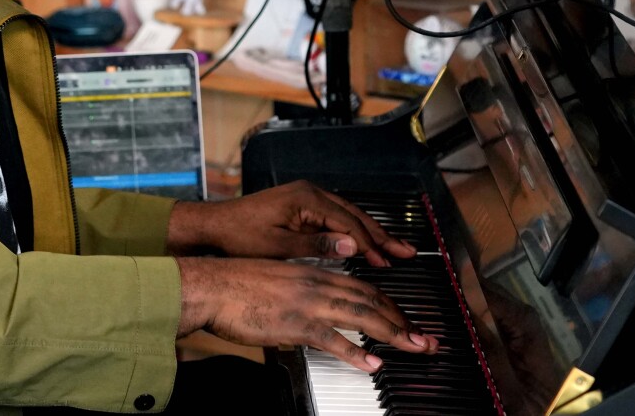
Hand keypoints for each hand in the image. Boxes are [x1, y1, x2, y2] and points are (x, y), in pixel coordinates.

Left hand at [168, 180, 415, 266]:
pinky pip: (334, 217)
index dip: (369, 244)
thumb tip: (351, 246)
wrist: (213, 227)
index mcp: (305, 198)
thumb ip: (315, 245)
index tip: (385, 262)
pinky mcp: (300, 207)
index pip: (347, 221)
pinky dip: (351, 231)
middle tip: (405, 253)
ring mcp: (305, 198)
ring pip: (347, 215)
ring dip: (370, 233)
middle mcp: (308, 193)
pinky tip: (363, 244)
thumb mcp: (277, 246)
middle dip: (380, 235)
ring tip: (393, 250)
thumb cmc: (238, 236)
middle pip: (353, 214)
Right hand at [176, 257, 437, 371]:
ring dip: (394, 333)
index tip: (405, 320)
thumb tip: (311, 311)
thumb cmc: (232, 283)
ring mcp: (307, 303)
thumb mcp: (275, 278)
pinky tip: (373, 363)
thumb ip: (298, 291)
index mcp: (311, 272)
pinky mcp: (294, 323)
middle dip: (403, 321)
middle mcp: (315, 283)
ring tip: (416, 348)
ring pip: (362, 315)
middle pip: (371, 300)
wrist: (208, 284)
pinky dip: (356, 352)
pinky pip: (333, 339)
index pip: (362, 286)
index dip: (389, 304)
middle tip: (425, 340)